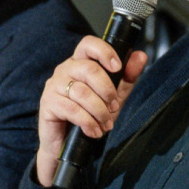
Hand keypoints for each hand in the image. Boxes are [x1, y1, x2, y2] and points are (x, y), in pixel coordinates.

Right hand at [35, 35, 147, 186]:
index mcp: (79, 63)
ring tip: (105, 124)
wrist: (66, 144)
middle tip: (114, 107)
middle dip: (108, 91)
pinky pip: (72, 109)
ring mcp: (54, 85)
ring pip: (82, 92)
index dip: (104, 52)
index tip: (118, 68)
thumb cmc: (88, 116)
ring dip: (99, 111)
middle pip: (89, 69)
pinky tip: (94, 131)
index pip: (88, 44)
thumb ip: (126, 78)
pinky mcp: (48, 103)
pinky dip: (88, 122)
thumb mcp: (113, 97)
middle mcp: (64, 70)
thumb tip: (140, 56)